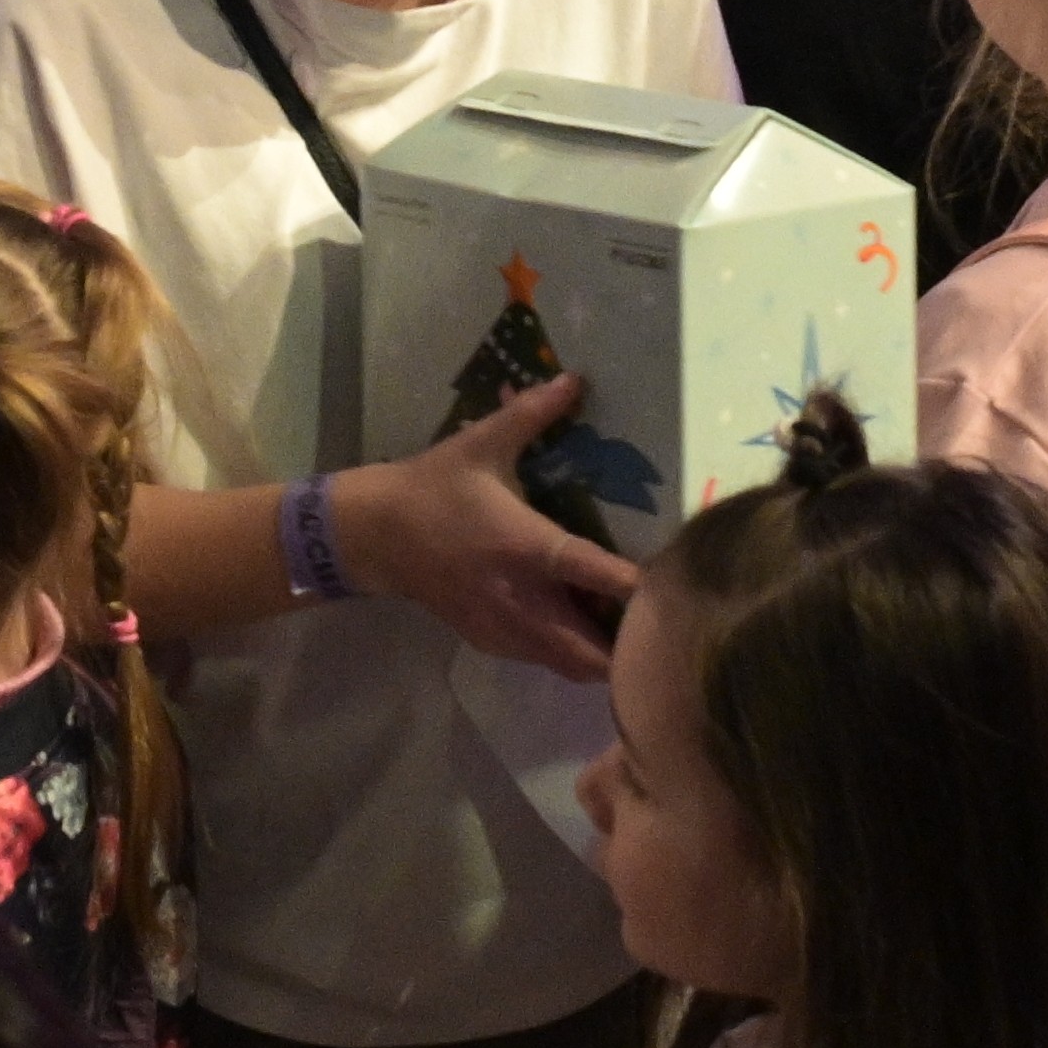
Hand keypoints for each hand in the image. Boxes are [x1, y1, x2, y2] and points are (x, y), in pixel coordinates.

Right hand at [330, 374, 636, 679]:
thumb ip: (531, 414)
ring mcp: (505, 631)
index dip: (638, 587)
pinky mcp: (491, 643)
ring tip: (620, 617)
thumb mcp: (480, 444)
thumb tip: (575, 379)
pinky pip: (546, 662)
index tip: (673, 584)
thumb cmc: (434, 487)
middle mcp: (521, 599)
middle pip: (595, 652)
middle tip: (654, 613)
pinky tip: (575, 618)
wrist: (375, 536)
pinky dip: (570, 650)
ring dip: (602, 650)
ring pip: (573, 667)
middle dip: (629, 642)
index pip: (594, 574)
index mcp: (525, 546)